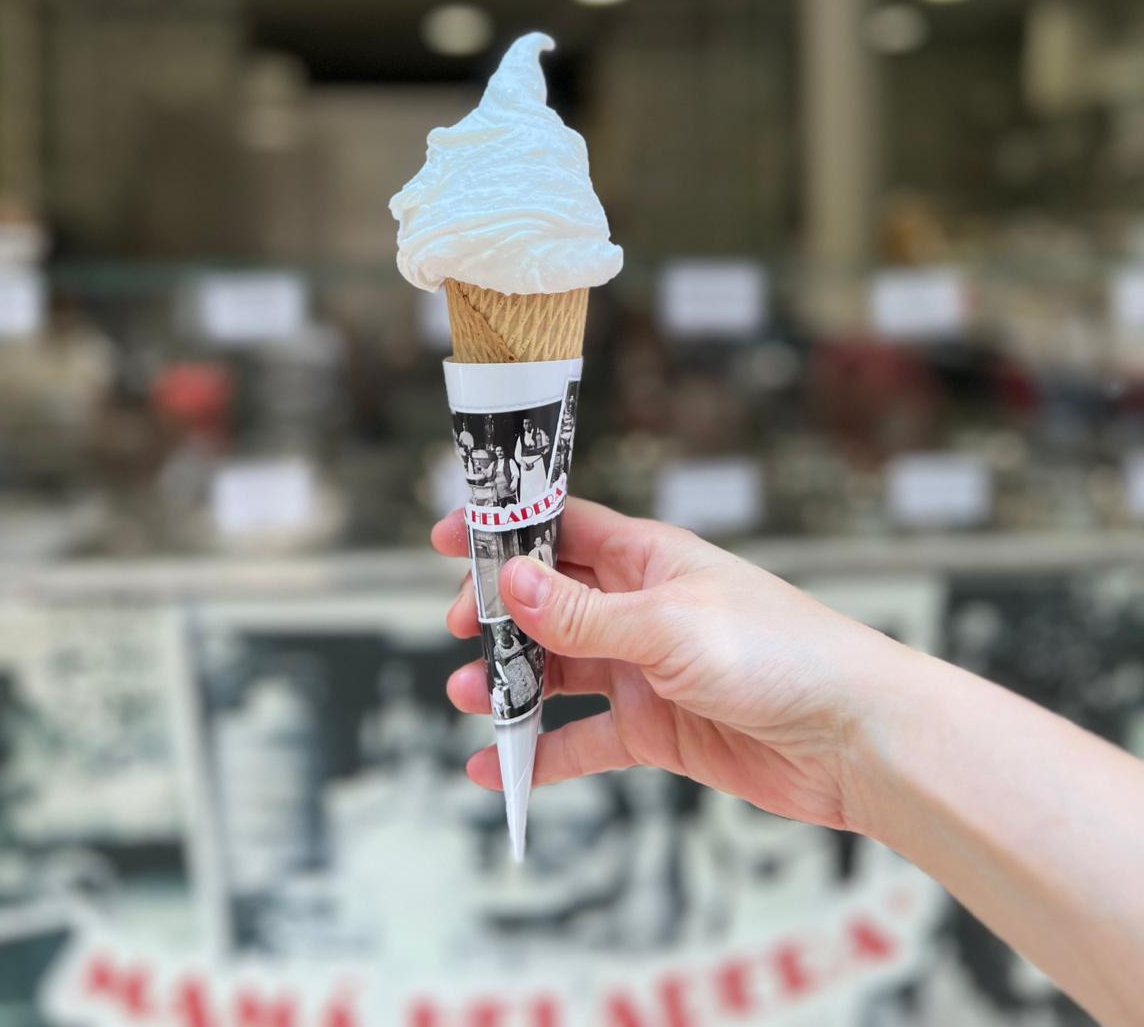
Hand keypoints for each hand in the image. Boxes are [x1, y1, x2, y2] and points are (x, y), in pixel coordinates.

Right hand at [433, 497, 907, 831]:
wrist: (853, 740)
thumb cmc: (779, 655)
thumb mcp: (669, 627)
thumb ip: (585, 616)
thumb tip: (511, 582)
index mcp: (649, 558)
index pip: (562, 529)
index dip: (506, 531)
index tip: (447, 540)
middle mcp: (641, 608)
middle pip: (548, 602)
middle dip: (498, 614)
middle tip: (460, 631)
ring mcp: (645, 670)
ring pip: (557, 670)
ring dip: (510, 683)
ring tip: (469, 699)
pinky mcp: (655, 731)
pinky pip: (582, 740)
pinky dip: (539, 753)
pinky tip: (496, 771)